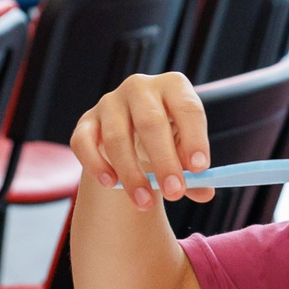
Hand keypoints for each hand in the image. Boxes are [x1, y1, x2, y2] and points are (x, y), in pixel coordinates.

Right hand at [72, 72, 213, 210]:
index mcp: (173, 87)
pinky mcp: (86, 122)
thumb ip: (195, 172)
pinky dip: (96, 165)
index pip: (187, 108)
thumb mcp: (185, 151)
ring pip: (116, 137)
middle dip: (164, 161)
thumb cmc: (168, 140)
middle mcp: (140, 88)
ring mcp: (110, 103)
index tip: (199, 168)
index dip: (194, 138)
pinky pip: (84, 143)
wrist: (133, 136)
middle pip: (151, 122)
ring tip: (145, 202)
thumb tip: (205, 192)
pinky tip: (110, 184)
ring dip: (131, 174)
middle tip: (174, 192)